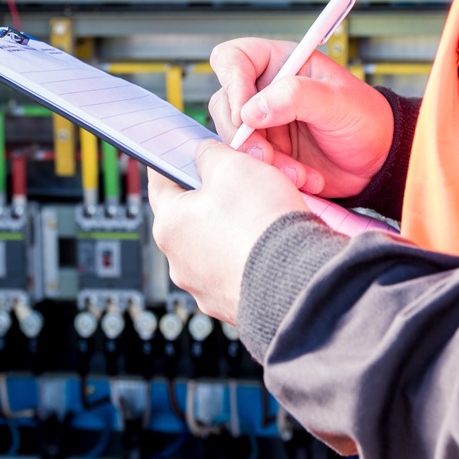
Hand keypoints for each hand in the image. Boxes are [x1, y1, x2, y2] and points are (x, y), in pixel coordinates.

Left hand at [148, 141, 308, 323]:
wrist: (297, 278)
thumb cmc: (261, 223)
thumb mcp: (234, 165)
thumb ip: (211, 154)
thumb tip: (203, 154)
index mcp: (169, 225)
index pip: (160, 183)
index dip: (174, 161)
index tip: (183, 153)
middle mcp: (179, 261)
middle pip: (191, 216)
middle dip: (213, 198)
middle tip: (238, 182)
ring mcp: (204, 287)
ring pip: (215, 246)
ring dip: (233, 230)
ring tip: (262, 216)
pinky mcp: (231, 304)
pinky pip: (236, 271)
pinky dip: (249, 258)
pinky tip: (270, 246)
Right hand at [208, 38, 392, 197]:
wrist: (378, 161)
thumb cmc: (366, 120)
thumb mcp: (338, 102)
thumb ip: (296, 96)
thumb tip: (252, 109)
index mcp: (281, 64)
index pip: (233, 59)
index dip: (231, 83)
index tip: (246, 113)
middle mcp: (265, 92)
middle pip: (225, 105)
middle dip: (244, 135)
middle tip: (267, 154)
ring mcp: (264, 124)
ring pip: (234, 141)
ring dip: (264, 161)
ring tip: (298, 171)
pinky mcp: (268, 152)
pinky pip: (252, 165)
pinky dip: (275, 175)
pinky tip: (304, 177)